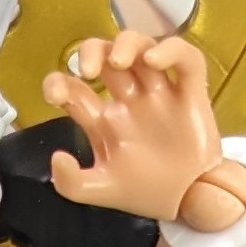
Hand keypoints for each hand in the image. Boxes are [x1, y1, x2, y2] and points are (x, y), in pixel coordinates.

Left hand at [44, 31, 230, 220]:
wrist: (188, 203)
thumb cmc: (146, 192)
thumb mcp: (100, 191)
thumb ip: (71, 182)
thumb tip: (57, 158)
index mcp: (103, 119)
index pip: (74, 87)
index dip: (58, 82)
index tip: (55, 94)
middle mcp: (129, 100)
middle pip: (106, 56)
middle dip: (92, 51)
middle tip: (87, 69)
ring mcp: (159, 93)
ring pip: (142, 47)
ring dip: (127, 43)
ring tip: (119, 61)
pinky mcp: (190, 94)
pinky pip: (186, 59)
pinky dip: (172, 50)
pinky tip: (155, 60)